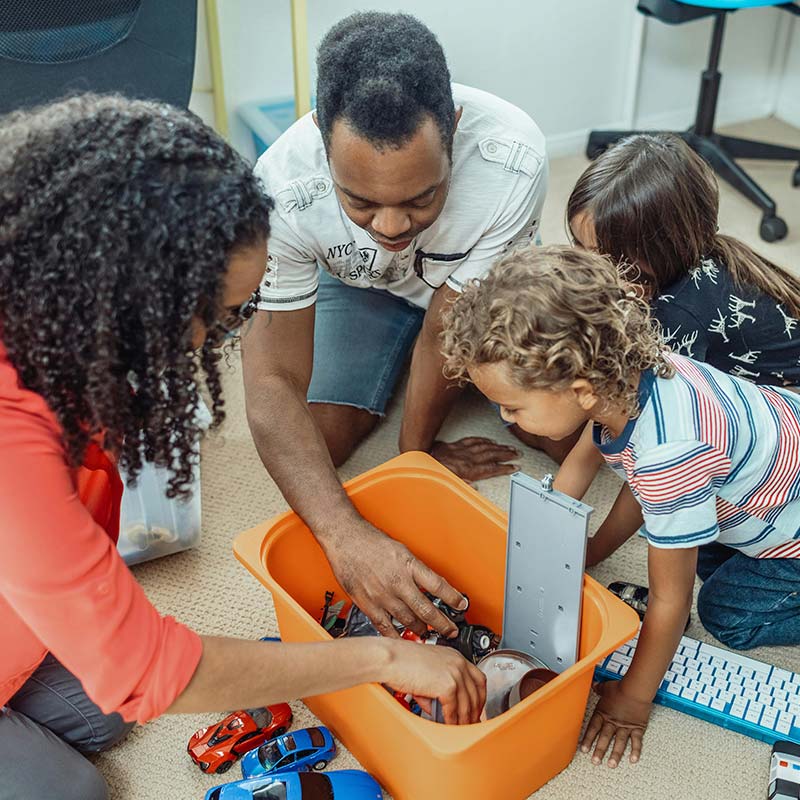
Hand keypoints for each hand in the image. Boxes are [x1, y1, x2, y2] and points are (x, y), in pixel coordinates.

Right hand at [324, 520, 465, 638]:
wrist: (344, 538)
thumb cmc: (369, 540)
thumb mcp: (400, 549)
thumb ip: (413, 569)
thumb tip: (427, 584)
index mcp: (408, 565)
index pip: (438, 586)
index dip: (454, 598)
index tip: (462, 605)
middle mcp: (398, 582)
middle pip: (426, 609)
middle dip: (442, 623)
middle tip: (450, 630)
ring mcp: (382, 595)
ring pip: (408, 621)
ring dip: (422, 631)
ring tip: (429, 635)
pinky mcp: (368, 604)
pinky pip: (385, 627)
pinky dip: (396, 636)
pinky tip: (403, 640)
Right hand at [383, 639, 486, 724]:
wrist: (391, 658)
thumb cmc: (402, 661)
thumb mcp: (427, 671)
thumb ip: (437, 686)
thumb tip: (439, 707)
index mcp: (455, 656)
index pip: (478, 679)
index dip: (479, 697)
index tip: (476, 708)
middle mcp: (458, 663)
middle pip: (476, 693)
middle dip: (475, 711)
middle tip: (471, 723)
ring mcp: (455, 674)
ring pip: (466, 704)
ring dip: (464, 720)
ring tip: (461, 730)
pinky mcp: (447, 685)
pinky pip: (453, 709)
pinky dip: (451, 721)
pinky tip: (448, 725)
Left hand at [430, 437, 519, 481]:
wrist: (419, 458)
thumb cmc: (433, 473)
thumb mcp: (447, 484)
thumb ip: (462, 486)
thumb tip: (474, 488)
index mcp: (467, 470)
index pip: (491, 469)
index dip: (504, 468)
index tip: (514, 467)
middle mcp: (467, 459)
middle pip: (492, 455)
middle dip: (506, 455)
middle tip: (518, 455)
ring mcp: (463, 450)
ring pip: (485, 446)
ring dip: (499, 447)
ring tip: (510, 447)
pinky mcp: (457, 444)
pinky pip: (474, 440)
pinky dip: (484, 440)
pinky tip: (491, 441)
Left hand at [580, 680, 651, 766]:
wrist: (635, 689)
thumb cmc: (620, 687)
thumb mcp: (606, 687)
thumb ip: (599, 689)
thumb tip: (594, 685)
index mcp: (603, 713)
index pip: (593, 728)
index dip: (587, 739)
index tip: (583, 750)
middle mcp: (613, 721)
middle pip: (604, 738)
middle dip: (599, 751)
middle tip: (595, 762)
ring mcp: (625, 726)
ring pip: (619, 743)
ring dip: (615, 754)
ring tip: (611, 765)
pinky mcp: (637, 727)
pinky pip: (636, 741)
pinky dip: (635, 751)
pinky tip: (633, 760)